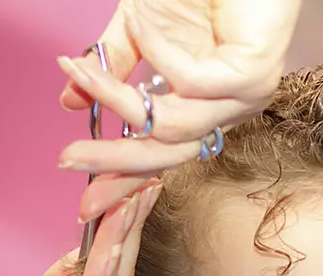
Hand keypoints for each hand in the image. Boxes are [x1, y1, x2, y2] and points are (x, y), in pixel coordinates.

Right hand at [55, 0, 301, 221]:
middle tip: (69, 159)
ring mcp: (246, 98)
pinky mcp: (253, 76)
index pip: (165, 155)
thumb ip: (112, 70)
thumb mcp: (140, 31)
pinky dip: (154, 52)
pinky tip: (138, 23)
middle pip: (170, 154)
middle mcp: (230, 111)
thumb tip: (71, 102)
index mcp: (208, 108)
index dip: (124, 178)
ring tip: (79, 69)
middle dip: (115, 160)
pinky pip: (188, 81)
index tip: (86, 204)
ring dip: (118, 98)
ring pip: (172, 124)